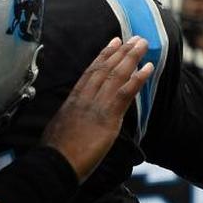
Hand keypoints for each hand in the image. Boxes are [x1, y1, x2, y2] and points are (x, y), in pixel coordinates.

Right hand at [41, 36, 153, 180]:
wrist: (55, 164)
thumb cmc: (54, 154)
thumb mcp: (57, 130)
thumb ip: (67, 121)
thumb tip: (70, 122)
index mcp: (72, 101)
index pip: (90, 74)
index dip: (103, 57)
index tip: (113, 44)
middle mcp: (84, 99)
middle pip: (104, 70)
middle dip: (120, 52)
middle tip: (133, 39)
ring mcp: (96, 106)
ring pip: (115, 76)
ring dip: (131, 58)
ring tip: (142, 44)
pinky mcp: (108, 118)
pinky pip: (125, 93)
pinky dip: (138, 79)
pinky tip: (148, 68)